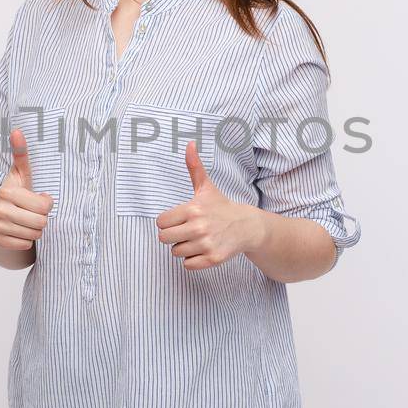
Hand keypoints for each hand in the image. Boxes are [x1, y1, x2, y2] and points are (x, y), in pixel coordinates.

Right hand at [0, 127, 53, 250]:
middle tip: (34, 212)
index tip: (39, 199)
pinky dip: (26, 240)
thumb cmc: (13, 193)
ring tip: (27, 221)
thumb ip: (21, 155)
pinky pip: (25, 245)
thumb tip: (18, 131)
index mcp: (7, 193)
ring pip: (34, 235)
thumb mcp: (20, 175)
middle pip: (41, 222)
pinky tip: (19, 231)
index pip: (44, 206)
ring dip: (35, 230)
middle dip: (42, 218)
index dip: (46, 204)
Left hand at [156, 139, 265, 269]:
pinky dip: (193, 259)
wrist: (246, 226)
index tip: (180, 219)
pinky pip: (188, 265)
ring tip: (198, 239)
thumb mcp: (206, 187)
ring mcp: (206, 244)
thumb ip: (194, 167)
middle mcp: (198, 227)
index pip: (160, 222)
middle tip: (187, 230)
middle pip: (164, 239)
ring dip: (184, 247)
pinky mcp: (213, 259)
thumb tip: (189, 143)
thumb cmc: (221, 206)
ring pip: (175, 252)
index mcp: (193, 209)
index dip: (168, 221)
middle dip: (173, 235)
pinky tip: (203, 249)